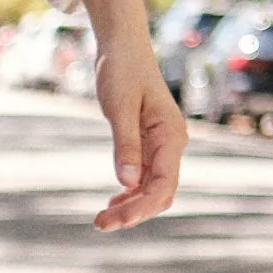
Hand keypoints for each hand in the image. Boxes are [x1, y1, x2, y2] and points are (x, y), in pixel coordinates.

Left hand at [74, 0, 185, 232]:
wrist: (123, 48)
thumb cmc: (122, 72)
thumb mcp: (120, 108)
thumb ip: (125, 145)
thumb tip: (127, 184)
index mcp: (171, 136)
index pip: (163, 185)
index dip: (141, 207)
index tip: (114, 219)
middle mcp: (172, 144)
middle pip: (160, 193)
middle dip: (133, 213)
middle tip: (100, 224)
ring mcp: (162, 147)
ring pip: (152, 189)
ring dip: (130, 207)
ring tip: (101, 219)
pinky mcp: (149, 145)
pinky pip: (145, 179)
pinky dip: (129, 194)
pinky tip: (112, 202)